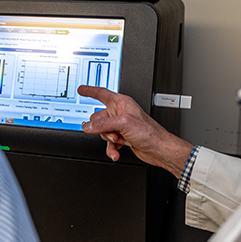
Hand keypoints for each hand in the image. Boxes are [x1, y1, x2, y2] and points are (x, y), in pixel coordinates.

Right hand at [78, 85, 193, 176]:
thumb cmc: (149, 132)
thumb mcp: (123, 124)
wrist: (159, 149)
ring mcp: (121, 126)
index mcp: (121, 103)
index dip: (90, 91)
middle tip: (112, 132)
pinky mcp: (122, 137)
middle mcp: (120, 113)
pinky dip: (111, 148)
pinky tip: (116, 152)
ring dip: (108, 139)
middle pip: (98, 117)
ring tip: (119, 140)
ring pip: (102, 131)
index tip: (81, 89)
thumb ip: (102, 124)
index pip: (101, 93)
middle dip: (102, 128)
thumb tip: (88, 126)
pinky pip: (109, 142)